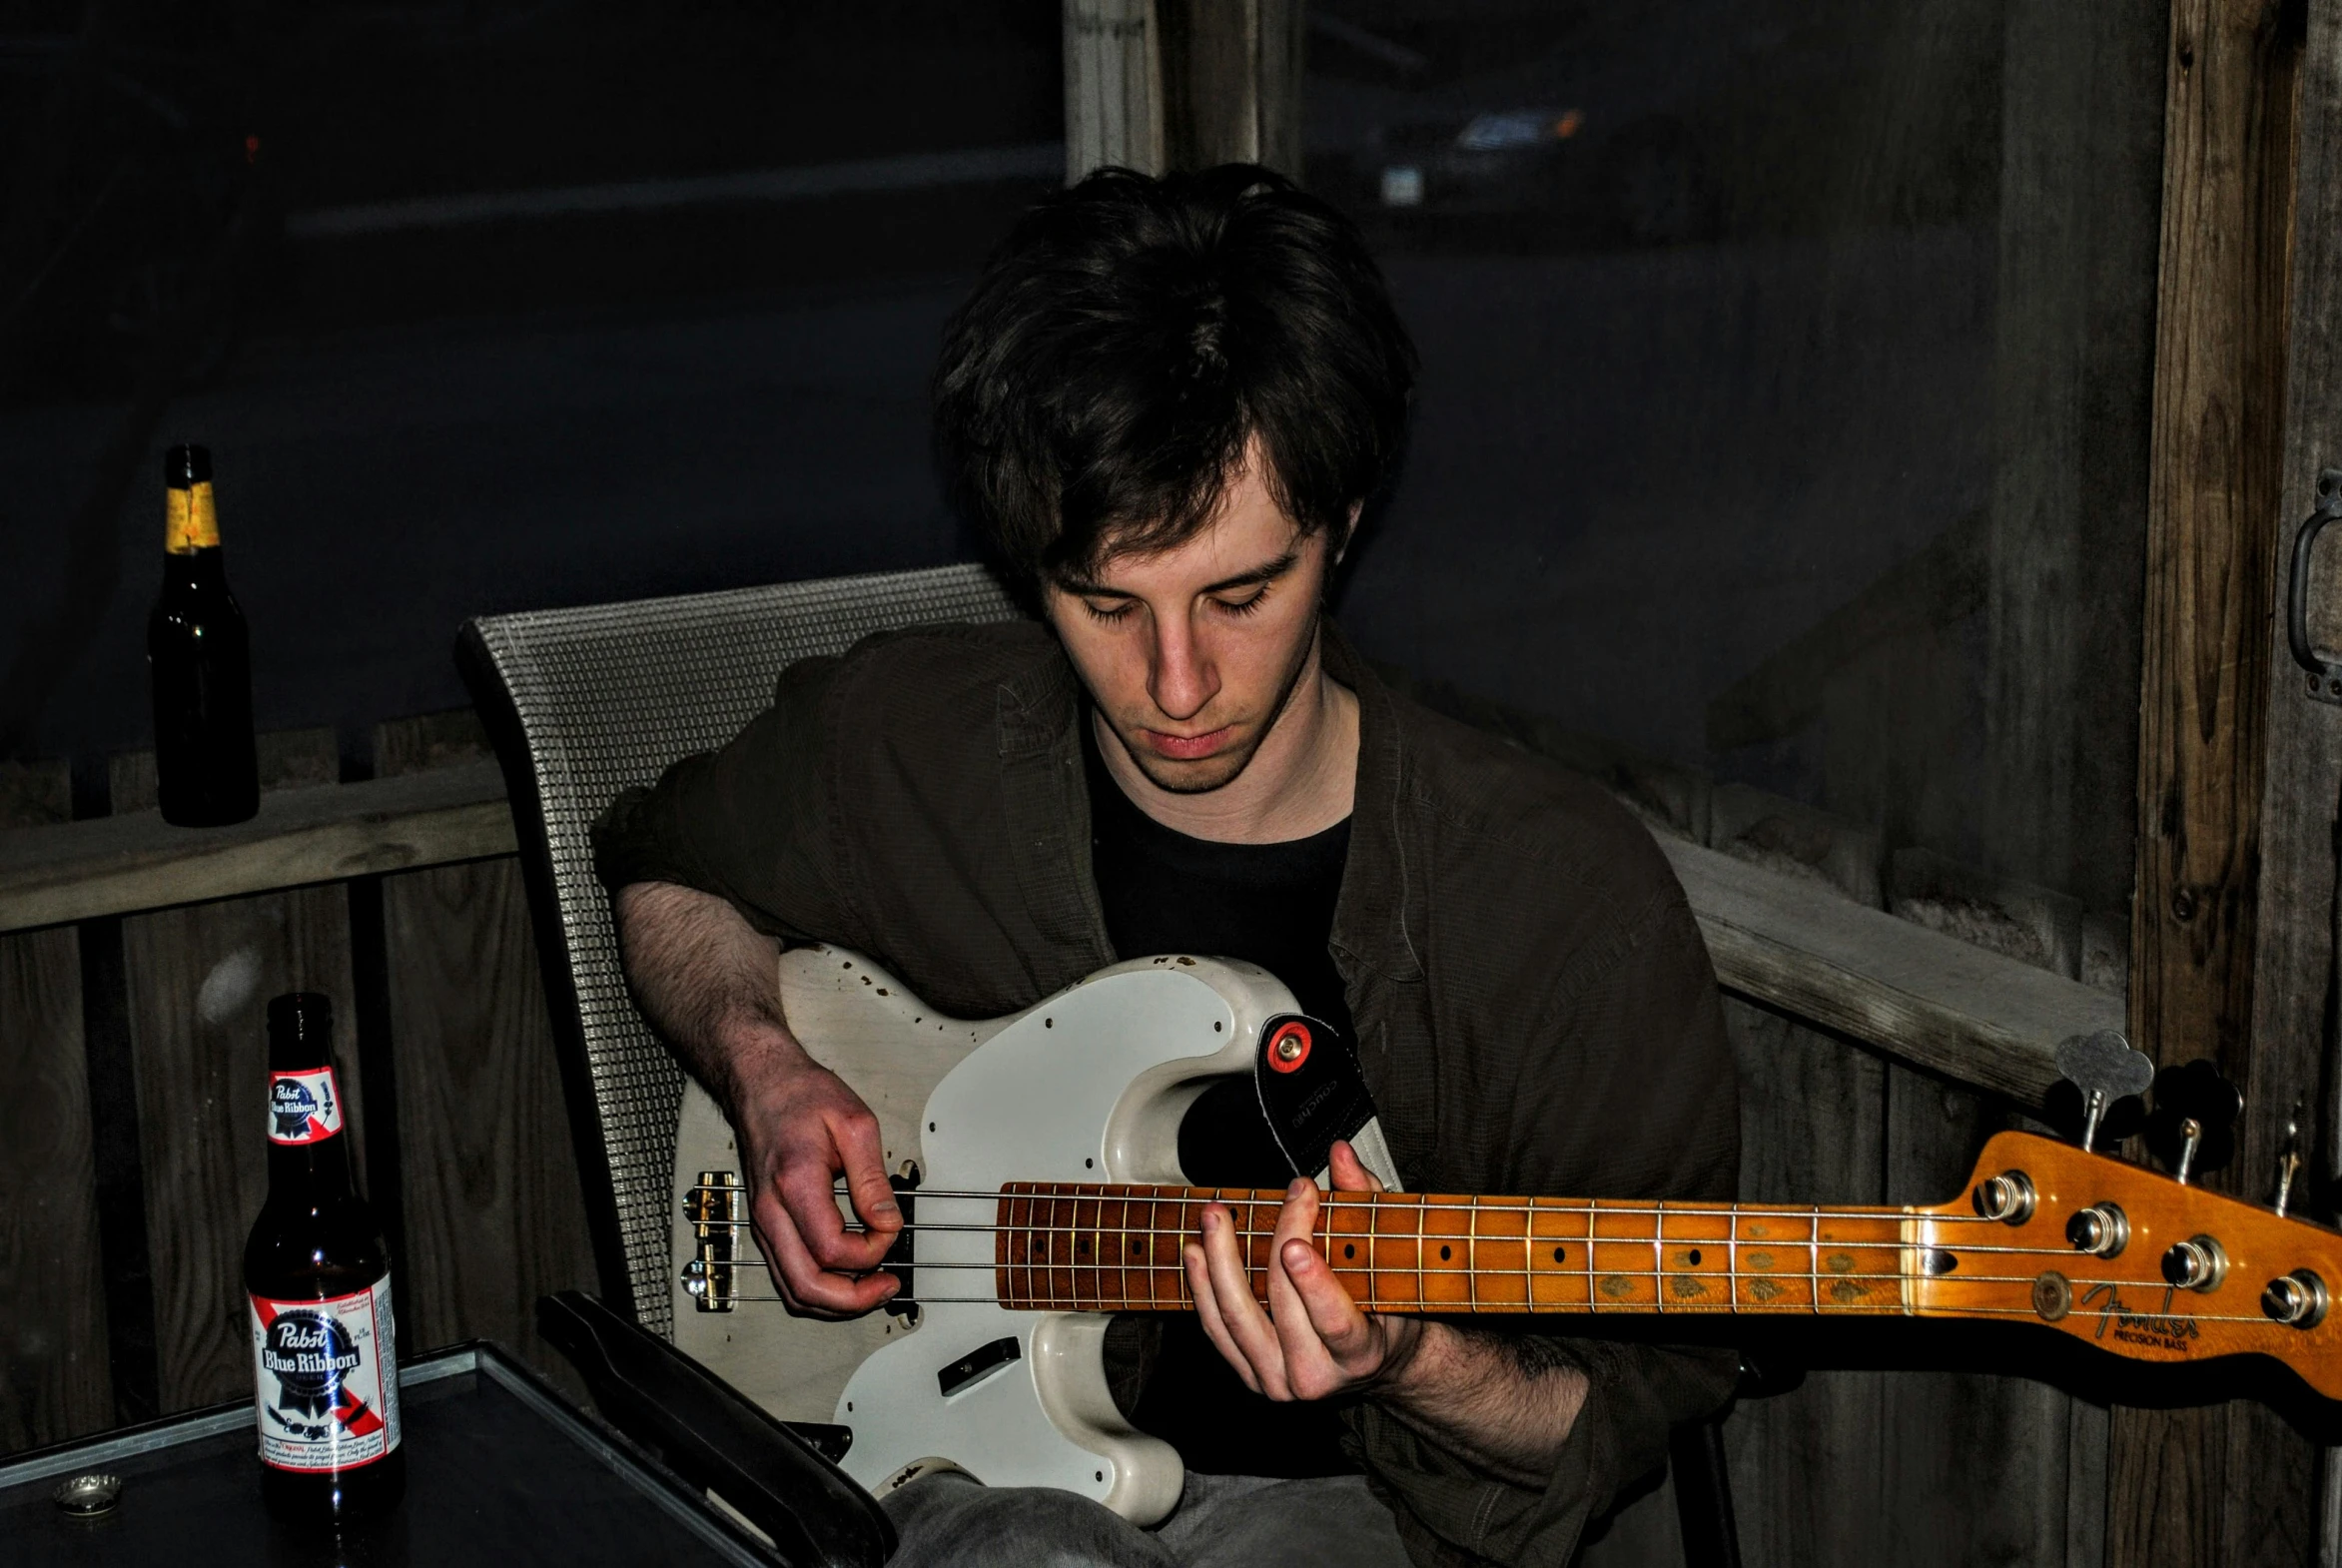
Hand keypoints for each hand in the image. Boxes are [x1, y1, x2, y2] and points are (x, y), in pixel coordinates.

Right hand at [732, 1047, 901, 1316]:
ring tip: (871, 1289)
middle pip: (805, 1285)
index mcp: (795, 1184)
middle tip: (886, 1286)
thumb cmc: (801, 1096)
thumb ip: (873, 1179)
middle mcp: (770, 1211)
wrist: (761, 1083)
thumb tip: (888, 1222)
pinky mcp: (765, 1224)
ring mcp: (763, 1221)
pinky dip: (817, 1287)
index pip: (832, 1249)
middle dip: (853, 1300)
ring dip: (835, 1301)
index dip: (871, 1252)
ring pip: (792, 1289)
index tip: (891, 1231)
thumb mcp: (855, 1125)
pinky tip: (845, 1277)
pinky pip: (786, 1274)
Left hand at [1183, 1139, 1424, 1401]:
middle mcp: (1316, 1379)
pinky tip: (1196, 1251)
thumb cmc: (1385, 1305)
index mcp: (1361, 1354)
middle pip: (1282, 1307)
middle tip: (1284, 1195)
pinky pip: (1217, 1330)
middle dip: (1276, 1241)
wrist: (1373, 1363)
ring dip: (1221, 1262)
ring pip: (1238, 1319)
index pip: (1335, 1322)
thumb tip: (1340, 1152)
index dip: (1313, 1285)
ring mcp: (1277, 1382)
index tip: (1295, 1244)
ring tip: (1215, 1215)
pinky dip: (1202, 1289)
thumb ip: (1365, 1202)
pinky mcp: (1249, 1376)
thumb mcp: (1387, 1258)